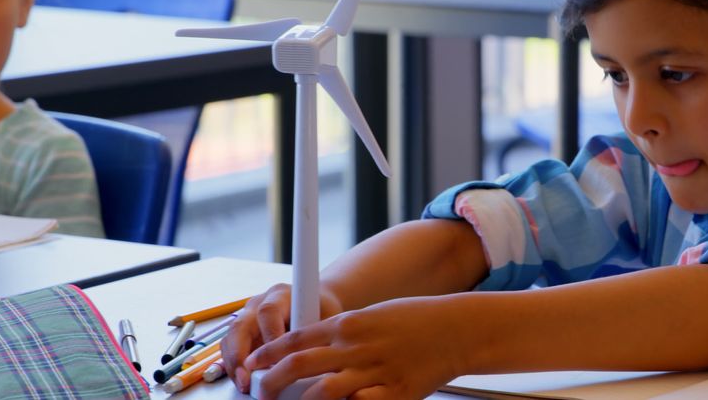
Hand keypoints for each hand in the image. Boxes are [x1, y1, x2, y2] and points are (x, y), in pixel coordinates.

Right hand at [222, 284, 344, 392]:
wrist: (314, 302)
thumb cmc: (321, 310)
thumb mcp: (325, 317)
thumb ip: (314, 335)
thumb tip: (304, 362)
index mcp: (281, 295)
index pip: (269, 312)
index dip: (269, 336)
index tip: (277, 359)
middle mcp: (259, 303)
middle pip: (240, 325)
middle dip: (240, 355)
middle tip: (247, 378)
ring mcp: (248, 317)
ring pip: (230, 337)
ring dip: (234, 363)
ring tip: (244, 384)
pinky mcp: (242, 332)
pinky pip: (229, 348)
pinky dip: (233, 365)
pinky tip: (243, 380)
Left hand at [245, 295, 468, 399]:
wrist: (454, 330)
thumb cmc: (414, 320)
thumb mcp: (371, 316)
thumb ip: (340, 333)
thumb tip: (308, 347)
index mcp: (349, 323)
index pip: (296, 337)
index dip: (268, 353)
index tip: (254, 363)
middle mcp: (357, 346)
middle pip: (299, 365)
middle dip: (272, 382)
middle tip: (260, 391)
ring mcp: (374, 372)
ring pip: (321, 391)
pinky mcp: (393, 394)